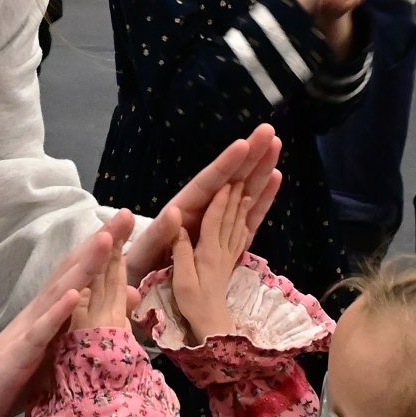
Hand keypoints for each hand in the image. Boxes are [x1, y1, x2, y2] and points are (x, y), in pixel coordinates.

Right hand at [0, 210, 135, 416]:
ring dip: (82, 268)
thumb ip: (89, 323)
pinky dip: (57, 313)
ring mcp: (28, 330)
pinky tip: (74, 296)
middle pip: (72, 272)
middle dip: (99, 245)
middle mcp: (40, 312)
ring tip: (104, 242)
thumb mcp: (57, 350)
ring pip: (58, 293)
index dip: (104, 248)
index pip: (80, 272)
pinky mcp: (18, 355)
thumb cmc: (14, 377)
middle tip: (124, 215)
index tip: (128, 219)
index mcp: (51, 311)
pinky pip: (40, 332)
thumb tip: (128, 297)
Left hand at [126, 125, 283, 283]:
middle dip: (250, 155)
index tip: (243, 144)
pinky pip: (249, 216)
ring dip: (260, 169)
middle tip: (269, 131)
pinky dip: (263, 198)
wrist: (141, 285)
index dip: (225, 164)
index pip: (208, 182)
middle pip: (230, 178)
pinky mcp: (228, 238)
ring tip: (276, 145)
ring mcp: (217, 221)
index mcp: (184, 208)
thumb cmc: (139, 266)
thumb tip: (174, 213)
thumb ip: (160, 234)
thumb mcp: (144, 251)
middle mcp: (203, 209)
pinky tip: (275, 178)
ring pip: (244, 191)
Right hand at [170, 182, 258, 342]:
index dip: (221, 201)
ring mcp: (228, 257)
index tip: (226, 181)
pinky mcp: (230, 264)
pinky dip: (244, 226)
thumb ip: (181, 252)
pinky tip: (247, 220)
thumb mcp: (181, 279)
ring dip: (244, 207)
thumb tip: (178, 224)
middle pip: (231, 219)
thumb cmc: (192, 303)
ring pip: (238, 226)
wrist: (211, 324)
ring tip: (250, 189)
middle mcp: (222, 251)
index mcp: (208, 252)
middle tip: (244, 175)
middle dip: (237, 196)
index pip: (215, 221)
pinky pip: (240, 240)